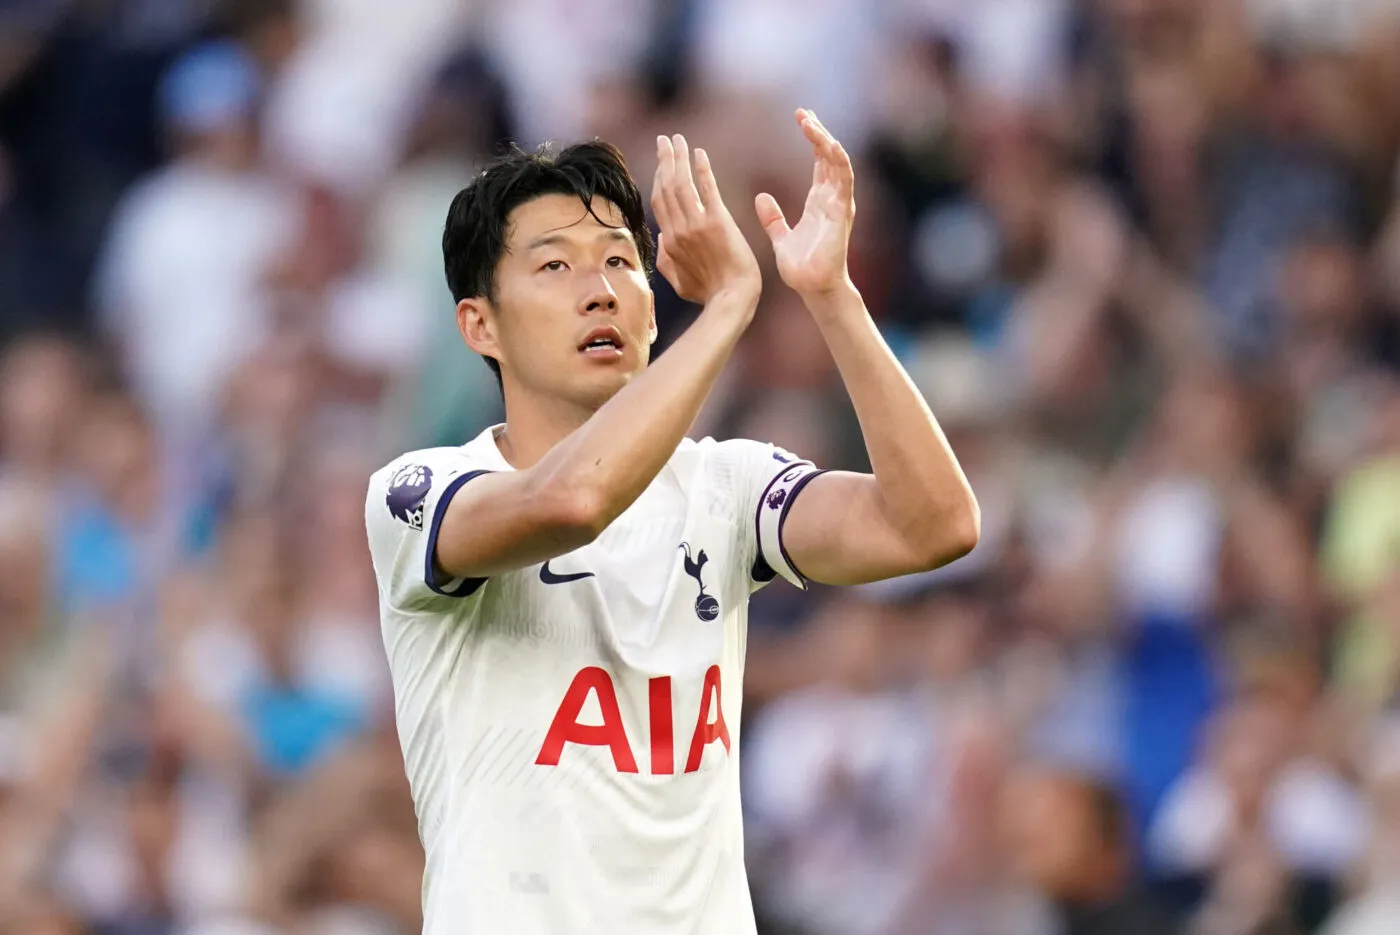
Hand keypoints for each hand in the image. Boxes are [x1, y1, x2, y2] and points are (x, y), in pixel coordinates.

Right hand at [651, 134, 760, 305]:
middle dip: (665, 161)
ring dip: (679, 158)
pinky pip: (707, 189)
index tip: (662, 164)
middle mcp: (678, 230)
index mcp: (669, 243)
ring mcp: (697, 225)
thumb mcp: (679, 282)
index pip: (659, 203)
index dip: (658, 179)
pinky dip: (701, 169)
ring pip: (681, 184)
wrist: (732, 299)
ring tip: (677, 139)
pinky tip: (698, 153)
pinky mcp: (718, 222)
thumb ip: (666, 260)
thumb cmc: (708, 294)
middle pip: (666, 187)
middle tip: (664, 140)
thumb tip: (660, 239)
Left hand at [755, 109, 855, 298]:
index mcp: (819, 202)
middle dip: (818, 132)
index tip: (800, 118)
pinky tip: (828, 143)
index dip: (812, 139)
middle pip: (828, 156)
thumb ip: (773, 218)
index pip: (819, 162)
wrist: (813, 287)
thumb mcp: (781, 237)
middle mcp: (832, 198)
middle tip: (803, 112)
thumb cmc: (801, 268)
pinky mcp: (842, 211)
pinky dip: (837, 159)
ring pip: (837, 162)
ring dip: (825, 140)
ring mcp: (839, 203)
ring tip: (809, 122)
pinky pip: (844, 179)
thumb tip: (761, 198)